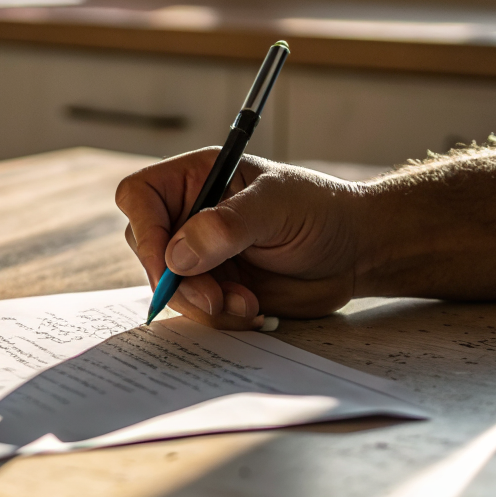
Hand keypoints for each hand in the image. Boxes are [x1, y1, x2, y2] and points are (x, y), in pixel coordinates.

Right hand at [115, 151, 364, 328]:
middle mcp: (191, 214)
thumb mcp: (277, 206)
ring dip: (203, 304)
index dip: (146, 231)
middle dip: (178, 281)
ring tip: (247, 303)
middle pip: (148, 248)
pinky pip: (195, 309)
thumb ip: (228, 226)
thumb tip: (178, 253)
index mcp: (198, 178)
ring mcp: (201, 254)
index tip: (169, 266)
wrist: (355, 252)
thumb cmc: (321, 211)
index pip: (140, 197)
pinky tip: (252, 310)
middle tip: (216, 298)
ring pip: (169, 287)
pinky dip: (219, 318)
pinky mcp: (216, 286)